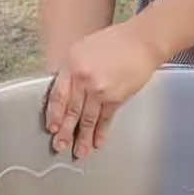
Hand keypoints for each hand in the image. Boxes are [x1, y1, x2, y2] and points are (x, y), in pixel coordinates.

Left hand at [46, 21, 164, 158]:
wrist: (142, 41)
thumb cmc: (114, 42)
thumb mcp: (83, 48)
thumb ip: (71, 70)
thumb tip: (63, 92)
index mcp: (72, 65)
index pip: (58, 95)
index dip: (54, 114)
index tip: (52, 127)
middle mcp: (84, 79)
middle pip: (71, 111)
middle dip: (65, 132)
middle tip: (59, 146)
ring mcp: (101, 90)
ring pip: (88, 119)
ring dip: (83, 138)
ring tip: (79, 152)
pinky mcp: (116, 97)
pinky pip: (105, 119)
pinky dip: (101, 132)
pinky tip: (97, 142)